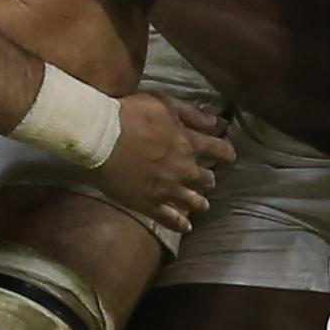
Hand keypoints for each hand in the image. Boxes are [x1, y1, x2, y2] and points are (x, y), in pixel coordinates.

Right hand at [95, 92, 231, 233]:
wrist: (100, 138)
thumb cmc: (130, 115)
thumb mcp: (164, 103)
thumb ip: (191, 113)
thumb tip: (216, 122)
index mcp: (189, 143)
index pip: (219, 151)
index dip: (226, 153)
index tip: (229, 156)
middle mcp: (184, 170)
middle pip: (207, 180)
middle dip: (208, 179)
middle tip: (207, 180)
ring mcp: (168, 190)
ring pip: (194, 202)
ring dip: (200, 202)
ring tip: (201, 204)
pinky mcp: (150, 204)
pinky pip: (171, 220)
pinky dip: (181, 224)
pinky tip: (186, 226)